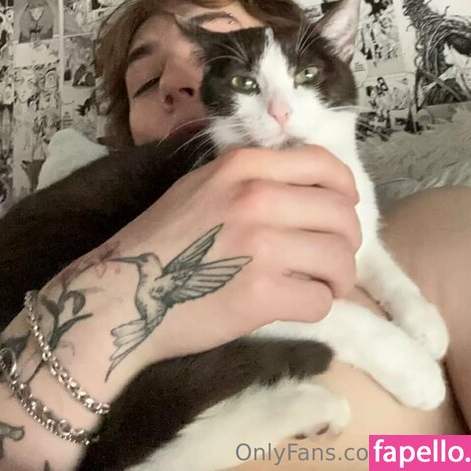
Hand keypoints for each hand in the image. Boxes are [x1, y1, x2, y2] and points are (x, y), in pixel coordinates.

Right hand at [99, 145, 360, 370]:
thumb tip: (307, 183)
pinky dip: (317, 306)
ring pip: (339, 258)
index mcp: (243, 165)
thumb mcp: (203, 183)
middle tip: (332, 258)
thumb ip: (252, 175)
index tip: (342, 209)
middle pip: (341, 214)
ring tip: (322, 284)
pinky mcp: (261, 295)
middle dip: (347, 241)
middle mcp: (257, 197)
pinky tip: (298, 304)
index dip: (345, 190)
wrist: (123, 293)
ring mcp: (260, 246)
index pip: (324, 164)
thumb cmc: (162, 238)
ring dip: (338, 277)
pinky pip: (320, 300)